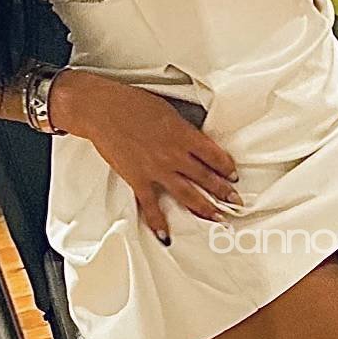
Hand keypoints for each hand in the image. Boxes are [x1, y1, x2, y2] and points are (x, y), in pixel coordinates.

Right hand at [60, 72, 241, 243]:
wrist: (101, 109)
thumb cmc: (132, 103)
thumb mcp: (168, 111)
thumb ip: (184, 130)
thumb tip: (195, 141)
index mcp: (184, 135)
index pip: (214, 156)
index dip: (227, 168)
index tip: (234, 176)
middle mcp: (174, 155)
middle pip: (206, 178)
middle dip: (223, 192)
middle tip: (236, 202)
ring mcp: (156, 169)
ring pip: (187, 194)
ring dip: (205, 208)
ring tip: (218, 217)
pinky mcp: (137, 179)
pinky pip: (151, 205)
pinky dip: (158, 221)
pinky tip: (166, 235)